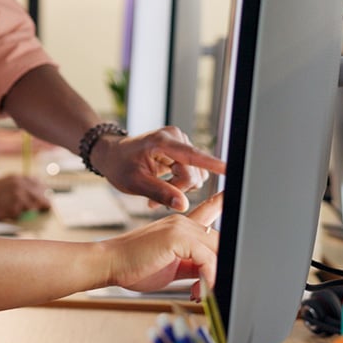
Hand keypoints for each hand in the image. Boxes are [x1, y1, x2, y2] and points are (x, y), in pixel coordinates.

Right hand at [0, 175, 49, 220]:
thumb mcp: (3, 181)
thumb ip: (17, 183)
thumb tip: (34, 190)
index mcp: (17, 177)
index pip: (39, 183)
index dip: (42, 191)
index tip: (44, 197)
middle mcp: (19, 185)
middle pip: (41, 196)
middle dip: (43, 203)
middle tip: (45, 208)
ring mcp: (17, 196)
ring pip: (34, 207)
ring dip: (30, 210)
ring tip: (22, 211)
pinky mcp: (14, 208)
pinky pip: (22, 214)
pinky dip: (18, 215)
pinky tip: (9, 213)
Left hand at [91, 126, 225, 211]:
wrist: (112, 155)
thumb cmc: (119, 165)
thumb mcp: (135, 183)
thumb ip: (160, 193)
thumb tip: (183, 204)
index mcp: (162, 141)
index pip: (192, 155)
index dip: (212, 164)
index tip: (230, 169)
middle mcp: (176, 138)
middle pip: (194, 173)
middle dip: (178, 189)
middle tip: (155, 201)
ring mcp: (181, 143)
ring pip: (196, 175)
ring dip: (180, 188)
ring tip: (157, 193)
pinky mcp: (183, 151)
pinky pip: (192, 174)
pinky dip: (179, 184)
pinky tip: (163, 187)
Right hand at [100, 192, 222, 296]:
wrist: (109, 263)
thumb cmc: (133, 265)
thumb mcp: (171, 266)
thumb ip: (192, 265)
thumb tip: (211, 273)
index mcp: (181, 226)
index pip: (210, 209)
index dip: (224, 202)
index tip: (234, 195)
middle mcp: (183, 221)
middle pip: (220, 241)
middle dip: (219, 269)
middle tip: (206, 292)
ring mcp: (180, 227)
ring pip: (217, 250)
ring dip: (213, 278)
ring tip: (199, 294)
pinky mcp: (177, 237)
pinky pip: (207, 258)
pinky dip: (207, 278)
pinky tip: (196, 290)